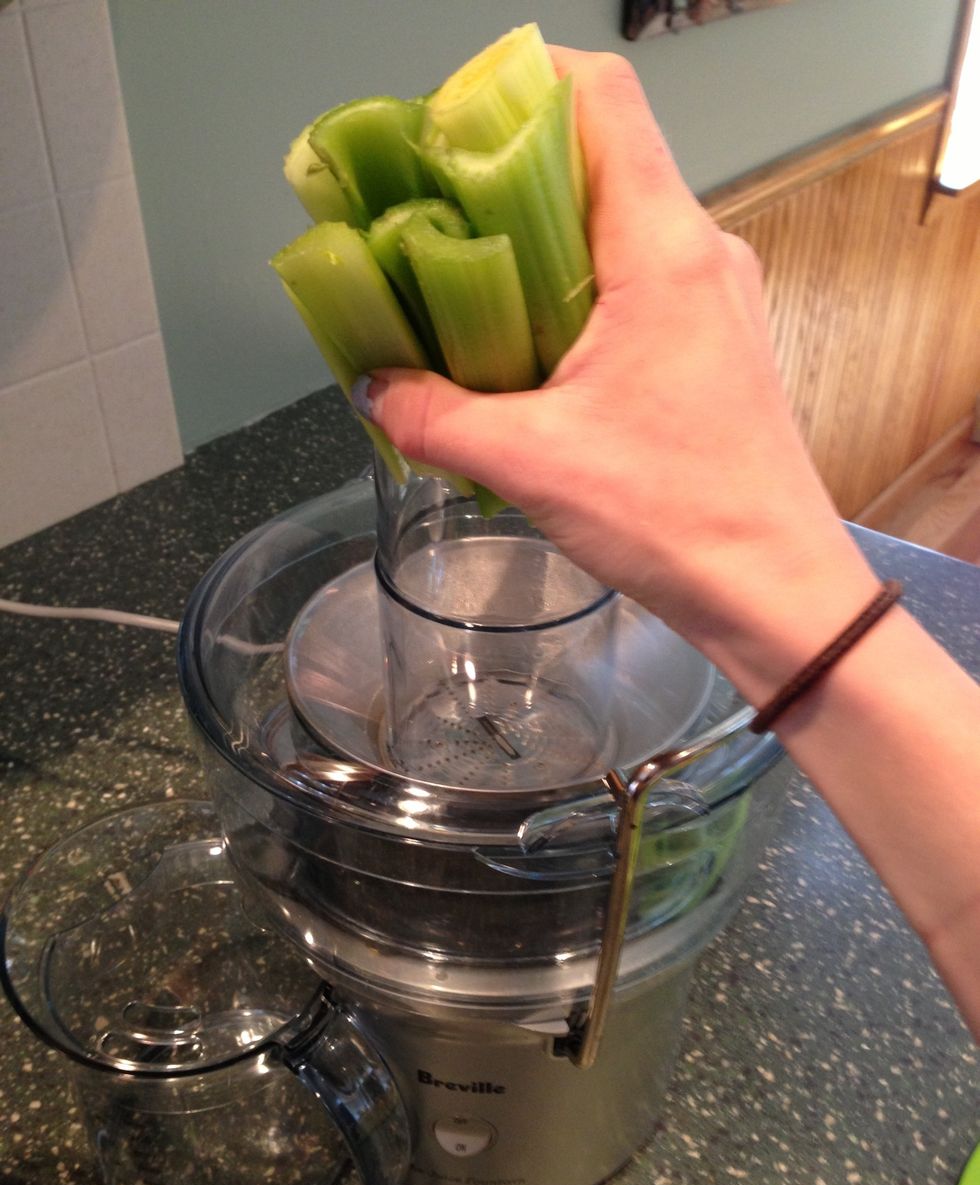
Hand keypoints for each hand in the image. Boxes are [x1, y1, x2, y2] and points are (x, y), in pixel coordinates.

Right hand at [355, 47, 879, 707]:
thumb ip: (434, 418)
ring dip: (538, 242)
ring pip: (615, 222)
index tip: (450, 129)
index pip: (600, 97)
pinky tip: (522, 349)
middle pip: (598, 155)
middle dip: (506, 172)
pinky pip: (633, 281)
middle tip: (430, 216)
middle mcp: (699, 253)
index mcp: (662, 249)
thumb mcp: (531, 463)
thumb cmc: (680, 518)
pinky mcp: (711, 343)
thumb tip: (372, 389)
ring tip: (463, 288)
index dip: (519, 86)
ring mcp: (713, 298)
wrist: (775, 591)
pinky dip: (573, 293)